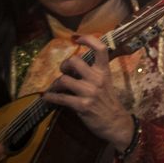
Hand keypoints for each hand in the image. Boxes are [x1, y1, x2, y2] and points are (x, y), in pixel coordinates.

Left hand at [43, 34, 133, 150]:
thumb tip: (73, 67)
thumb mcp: (105, 83)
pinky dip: (50, 98)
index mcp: (105, 71)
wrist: (115, 123)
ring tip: (56, 89)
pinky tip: (47, 98)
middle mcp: (97, 79)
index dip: (88, 40)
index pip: (100, 49)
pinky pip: (60, 98)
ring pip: (63, 80)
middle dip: (64, 66)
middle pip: (74, 61)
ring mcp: (90, 92)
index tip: (76, 39)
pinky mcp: (82, 105)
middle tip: (64, 72)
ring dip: (55, 84)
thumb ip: (92, 74)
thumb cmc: (108, 102)